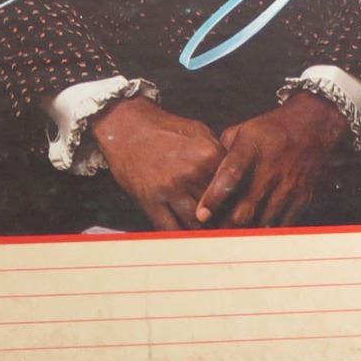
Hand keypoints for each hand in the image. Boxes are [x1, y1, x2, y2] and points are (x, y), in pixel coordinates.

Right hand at [91, 97, 225, 230]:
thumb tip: (232, 175)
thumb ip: (217, 154)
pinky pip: (170, 229)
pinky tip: (183, 232)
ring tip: (204, 230)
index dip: (234, 200)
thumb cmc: (162, 127)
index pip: (231, 188)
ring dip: (200, 229)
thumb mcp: (198, 131)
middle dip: (219, 216)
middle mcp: (191, 173)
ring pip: (195, 222)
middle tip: (222, 224)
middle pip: (216, 207)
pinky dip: (179, 234)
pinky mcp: (150, 200)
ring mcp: (169, 189)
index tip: (235, 208)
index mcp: (208, 155)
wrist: (125, 125)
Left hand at [195, 93, 349, 228]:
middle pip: (245, 209)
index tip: (201, 215)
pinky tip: (253, 235)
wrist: (314, 127)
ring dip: (244, 233)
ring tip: (228, 240)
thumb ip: (221, 153)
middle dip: (225, 226)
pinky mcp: (301, 199)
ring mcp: (287, 186)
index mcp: (250, 149)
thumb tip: (202, 175)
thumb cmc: (272, 129)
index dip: (214, 197)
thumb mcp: (243, 131)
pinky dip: (266, 233)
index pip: (230, 175)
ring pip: (262, 222)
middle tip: (210, 235)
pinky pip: (281, 225)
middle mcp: (269, 170)